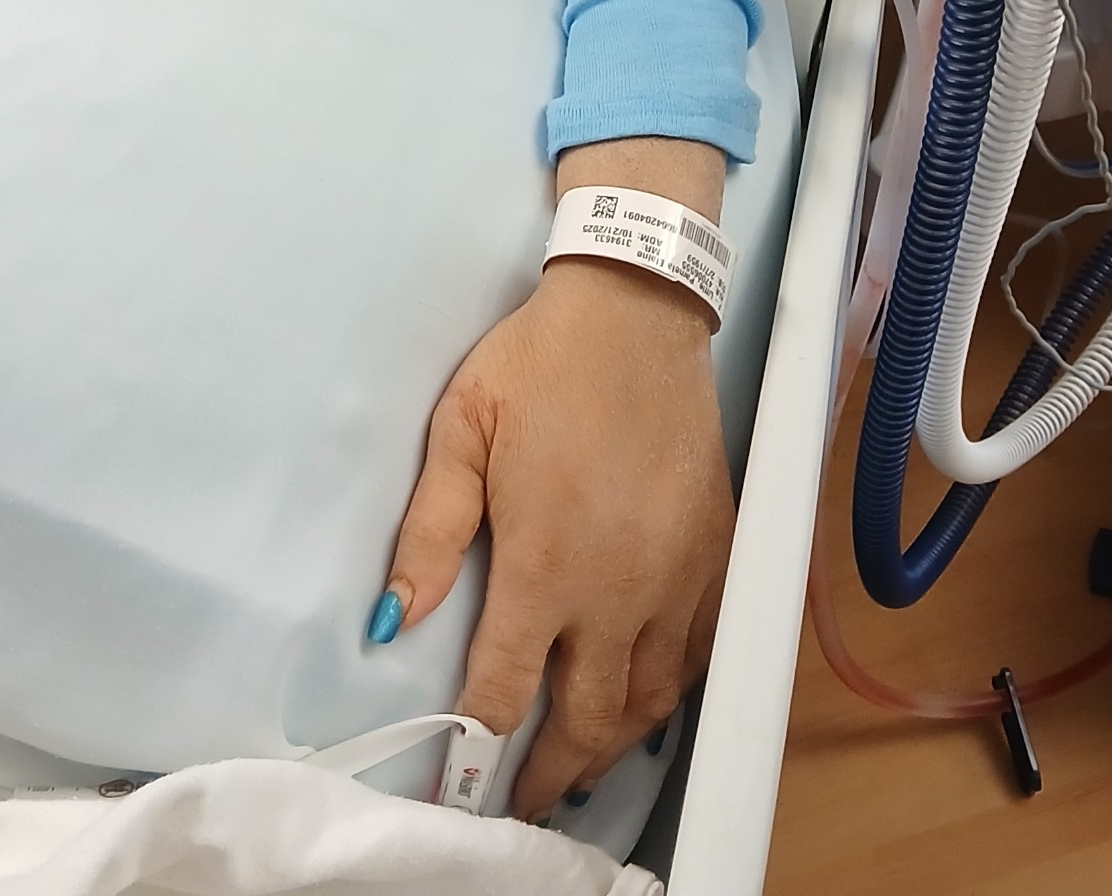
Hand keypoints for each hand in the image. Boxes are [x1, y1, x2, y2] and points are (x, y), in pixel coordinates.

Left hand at [374, 255, 733, 820]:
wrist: (635, 310)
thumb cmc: (537, 365)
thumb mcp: (461, 430)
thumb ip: (431, 532)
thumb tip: (394, 620)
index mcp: (547, 563)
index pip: (505, 687)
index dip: (479, 746)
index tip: (462, 785)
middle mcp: (619, 589)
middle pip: (587, 717)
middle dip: (552, 772)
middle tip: (526, 801)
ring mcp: (678, 577)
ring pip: (650, 699)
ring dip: (611, 744)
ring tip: (580, 764)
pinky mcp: (718, 554)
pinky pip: (698, 654)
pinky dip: (670, 692)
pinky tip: (645, 696)